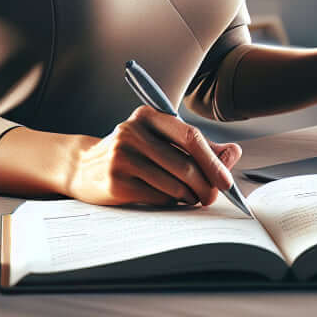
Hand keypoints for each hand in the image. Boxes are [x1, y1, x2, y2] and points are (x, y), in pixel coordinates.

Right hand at [67, 105, 241, 207]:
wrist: (82, 167)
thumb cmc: (132, 153)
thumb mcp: (161, 139)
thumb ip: (198, 146)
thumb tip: (233, 153)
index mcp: (149, 115)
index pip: (190, 136)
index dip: (213, 160)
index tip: (226, 180)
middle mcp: (133, 132)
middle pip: (184, 162)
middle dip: (205, 183)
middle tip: (213, 196)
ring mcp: (121, 157)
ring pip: (172, 182)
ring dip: (190, 196)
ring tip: (195, 198)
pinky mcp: (114, 182)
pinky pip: (156, 196)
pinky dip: (171, 202)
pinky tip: (173, 200)